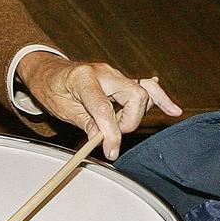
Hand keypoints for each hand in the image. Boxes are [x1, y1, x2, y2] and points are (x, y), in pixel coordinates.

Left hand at [16, 52, 181, 158]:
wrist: (47, 69)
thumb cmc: (50, 85)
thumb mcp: (59, 107)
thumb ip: (83, 121)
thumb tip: (101, 139)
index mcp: (84, 77)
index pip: (104, 108)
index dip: (110, 133)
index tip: (111, 151)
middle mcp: (104, 72)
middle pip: (134, 96)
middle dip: (128, 121)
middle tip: (110, 137)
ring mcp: (115, 75)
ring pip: (143, 92)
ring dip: (139, 114)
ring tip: (128, 129)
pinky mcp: (121, 81)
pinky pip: (145, 88)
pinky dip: (159, 99)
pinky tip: (172, 110)